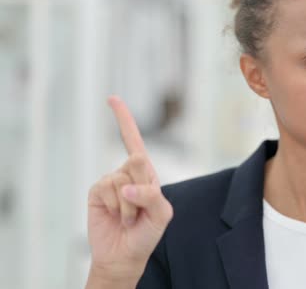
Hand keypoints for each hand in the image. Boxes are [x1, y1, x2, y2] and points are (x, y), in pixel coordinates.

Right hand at [86, 96, 172, 286]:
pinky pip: (107, 190)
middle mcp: (128, 173)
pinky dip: (115, 207)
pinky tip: (115, 216)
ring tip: (129, 217)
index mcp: (146, 173)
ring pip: (121, 180)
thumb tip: (126, 187)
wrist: (124, 254)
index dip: (124, 119)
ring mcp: (111, 182)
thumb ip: (150, 196)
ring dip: (128, 205)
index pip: (134, 141)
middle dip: (142, 188)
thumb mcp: (161, 215)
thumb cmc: (147, 232)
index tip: (112, 99)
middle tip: (140, 209)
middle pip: (137, 161)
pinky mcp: (97, 192)